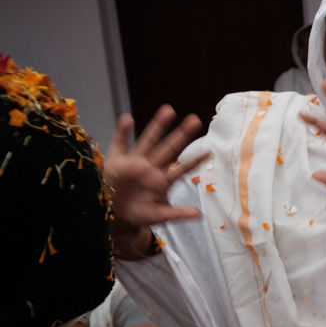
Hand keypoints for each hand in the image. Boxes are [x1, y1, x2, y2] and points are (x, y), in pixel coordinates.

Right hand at [104, 106, 204, 259]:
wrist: (116, 216)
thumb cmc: (140, 213)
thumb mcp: (159, 215)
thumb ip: (177, 213)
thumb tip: (198, 214)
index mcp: (162, 181)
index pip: (182, 168)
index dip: (194, 160)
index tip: (208, 151)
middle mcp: (150, 167)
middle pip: (168, 148)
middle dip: (181, 135)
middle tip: (195, 120)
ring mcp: (133, 163)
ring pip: (147, 141)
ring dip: (157, 126)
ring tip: (169, 110)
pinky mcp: (115, 162)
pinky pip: (119, 145)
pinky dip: (121, 132)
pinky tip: (127, 119)